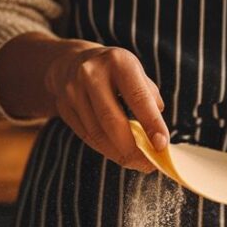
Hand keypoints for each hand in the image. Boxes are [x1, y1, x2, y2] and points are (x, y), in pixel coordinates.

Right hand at [45, 44, 169, 172]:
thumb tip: (158, 136)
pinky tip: (118, 154)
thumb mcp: (136, 72)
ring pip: (97, 133)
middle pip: (112, 121)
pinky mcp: (63, 106)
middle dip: (133, 149)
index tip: (162, 145)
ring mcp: (73, 91)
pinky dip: (105, 150)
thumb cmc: (114, 71)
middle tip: (148, 164)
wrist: (71, 62)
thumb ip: (149, 98)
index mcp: (118, 62)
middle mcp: (92, 74)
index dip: (152, 124)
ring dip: (119, 154)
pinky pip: (86, 136)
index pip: (139, 98)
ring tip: (136, 162)